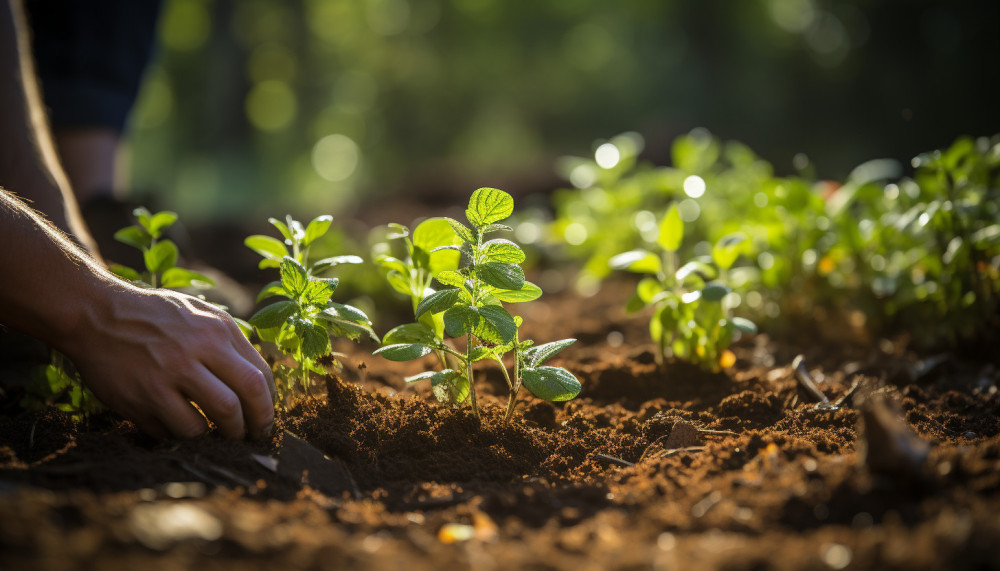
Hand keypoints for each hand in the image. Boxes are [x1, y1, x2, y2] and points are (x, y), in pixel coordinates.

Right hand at [64, 287, 275, 439]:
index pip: (260, 375)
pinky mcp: (143, 398)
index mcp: (217, 330)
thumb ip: (229, 341)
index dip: (269, 404)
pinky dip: (185, 438)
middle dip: (257, 425)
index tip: (265, 416)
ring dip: (223, 438)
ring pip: (213, 421)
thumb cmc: (154, 316)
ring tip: (223, 440)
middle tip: (255, 438)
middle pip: (246, 399)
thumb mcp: (200, 313)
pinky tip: (184, 432)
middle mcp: (197, 351)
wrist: (96, 314)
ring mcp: (168, 376)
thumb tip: (260, 378)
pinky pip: (175, 431)